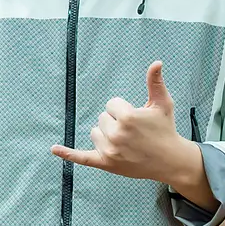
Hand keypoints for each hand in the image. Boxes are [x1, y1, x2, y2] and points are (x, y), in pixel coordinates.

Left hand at [52, 62, 205, 203]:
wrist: (170, 160)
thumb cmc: (166, 129)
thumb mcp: (162, 104)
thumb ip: (155, 82)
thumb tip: (157, 62)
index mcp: (127, 118)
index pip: (111, 104)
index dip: (124, 109)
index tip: (138, 119)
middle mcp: (116, 134)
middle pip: (102, 118)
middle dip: (116, 122)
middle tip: (135, 133)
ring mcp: (109, 151)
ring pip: (95, 133)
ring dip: (106, 135)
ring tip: (127, 143)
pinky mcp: (106, 163)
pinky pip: (82, 158)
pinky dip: (68, 153)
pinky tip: (54, 148)